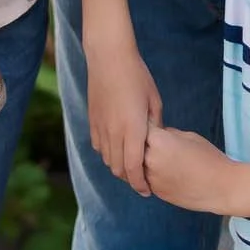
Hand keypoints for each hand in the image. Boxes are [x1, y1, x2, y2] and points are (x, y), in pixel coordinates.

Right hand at [86, 43, 161, 193]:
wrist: (109, 57)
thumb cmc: (137, 76)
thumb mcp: (154, 101)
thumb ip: (155, 126)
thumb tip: (156, 141)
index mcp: (133, 129)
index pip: (135, 168)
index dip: (140, 184)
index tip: (147, 192)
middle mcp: (114, 132)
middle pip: (119, 169)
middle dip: (130, 179)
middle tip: (141, 181)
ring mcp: (101, 127)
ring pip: (107, 159)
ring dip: (118, 167)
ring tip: (130, 166)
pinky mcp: (92, 120)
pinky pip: (98, 145)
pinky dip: (107, 153)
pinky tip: (116, 148)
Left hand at [141, 125, 234, 214]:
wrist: (221, 188)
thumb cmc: (209, 158)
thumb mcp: (188, 136)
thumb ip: (168, 134)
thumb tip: (158, 135)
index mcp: (159, 142)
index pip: (140, 128)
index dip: (145, 125)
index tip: (150, 125)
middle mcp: (150, 160)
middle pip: (135, 148)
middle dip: (141, 143)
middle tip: (153, 142)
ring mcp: (151, 178)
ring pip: (138, 165)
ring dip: (144, 160)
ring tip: (160, 158)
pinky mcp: (156, 192)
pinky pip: (146, 179)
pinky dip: (150, 174)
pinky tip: (165, 172)